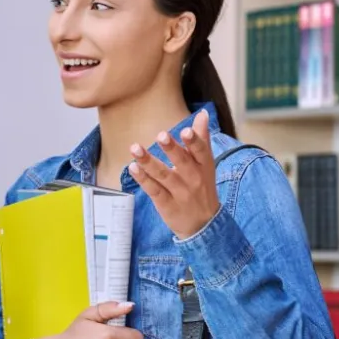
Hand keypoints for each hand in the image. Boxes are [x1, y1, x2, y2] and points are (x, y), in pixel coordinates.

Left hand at [126, 107, 221, 239]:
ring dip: (148, 161)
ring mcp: (179, 193)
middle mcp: (193, 180)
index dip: (194, 142)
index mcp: (204, 167)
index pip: (201, 152)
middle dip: (172, 149)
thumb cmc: (202, 187)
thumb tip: (202, 114)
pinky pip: (153, 190)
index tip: (186, 130)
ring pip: (163, 176)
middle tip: (161, 135)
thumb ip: (201, 139)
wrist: (203, 225)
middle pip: (182, 163)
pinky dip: (143, 179)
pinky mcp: (166, 204)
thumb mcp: (206, 164)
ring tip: (135, 148)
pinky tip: (133, 168)